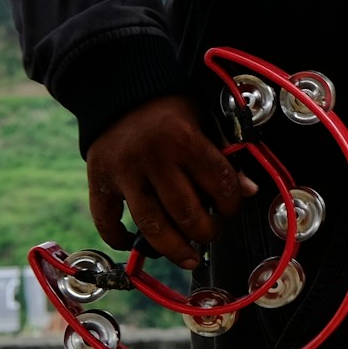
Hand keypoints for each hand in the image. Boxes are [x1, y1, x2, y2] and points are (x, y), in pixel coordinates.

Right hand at [85, 94, 257, 269]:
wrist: (118, 90)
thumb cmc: (168, 108)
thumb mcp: (204, 119)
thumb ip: (225, 153)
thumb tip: (248, 191)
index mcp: (184, 139)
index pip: (219, 185)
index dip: (230, 206)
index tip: (229, 211)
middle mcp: (153, 158)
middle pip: (187, 213)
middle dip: (205, 233)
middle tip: (209, 235)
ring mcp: (124, 173)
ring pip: (152, 226)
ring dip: (173, 249)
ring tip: (187, 257)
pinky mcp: (99, 181)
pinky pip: (107, 221)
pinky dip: (119, 239)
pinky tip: (135, 244)